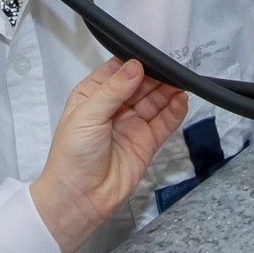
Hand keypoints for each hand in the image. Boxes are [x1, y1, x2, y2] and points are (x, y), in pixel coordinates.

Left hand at [28, 59, 189, 252]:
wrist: (80, 197)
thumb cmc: (72, 156)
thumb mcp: (87, 115)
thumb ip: (113, 90)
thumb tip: (134, 66)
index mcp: (92, 96)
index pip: (116, 71)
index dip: (133, 62)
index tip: (149, 54)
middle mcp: (113, 108)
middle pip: (139, 84)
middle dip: (155, 75)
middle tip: (172, 66)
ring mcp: (131, 125)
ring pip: (154, 102)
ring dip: (168, 90)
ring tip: (181, 80)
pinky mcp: (146, 143)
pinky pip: (163, 123)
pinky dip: (174, 111)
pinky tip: (181, 100)